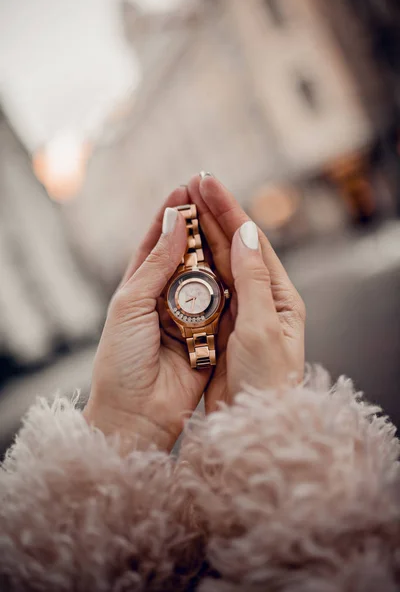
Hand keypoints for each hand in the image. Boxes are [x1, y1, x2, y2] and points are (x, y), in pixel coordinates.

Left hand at [84, 187, 210, 453]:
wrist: (138, 413)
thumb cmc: (122, 359)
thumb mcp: (131, 304)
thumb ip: (156, 265)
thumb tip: (174, 222)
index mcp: (137, 289)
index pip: (154, 243)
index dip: (169, 216)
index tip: (184, 189)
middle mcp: (164, 299)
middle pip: (184, 255)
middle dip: (196, 226)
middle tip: (211, 195)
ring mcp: (189, 316)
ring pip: (207, 275)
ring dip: (215, 248)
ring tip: (227, 218)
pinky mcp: (211, 334)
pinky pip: (223, 302)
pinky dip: (230, 282)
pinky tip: (239, 259)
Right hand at [186, 174, 304, 410]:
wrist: (251, 425)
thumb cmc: (265, 381)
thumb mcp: (261, 327)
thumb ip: (253, 280)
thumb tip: (245, 232)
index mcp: (279, 297)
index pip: (252, 242)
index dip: (229, 210)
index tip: (207, 183)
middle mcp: (260, 300)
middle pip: (233, 249)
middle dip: (213, 215)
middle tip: (191, 183)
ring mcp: (238, 313)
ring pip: (216, 266)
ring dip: (200, 236)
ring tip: (183, 207)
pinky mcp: (217, 329)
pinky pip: (203, 290)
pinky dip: (190, 268)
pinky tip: (177, 250)